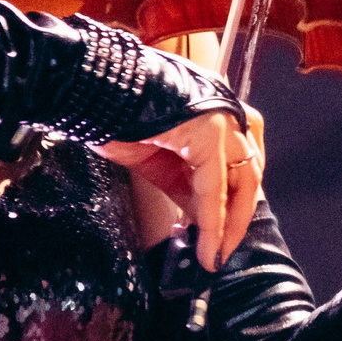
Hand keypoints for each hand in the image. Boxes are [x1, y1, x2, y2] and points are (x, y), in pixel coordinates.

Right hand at [98, 107, 262, 271]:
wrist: (93, 89)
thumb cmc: (115, 113)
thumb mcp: (157, 156)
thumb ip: (183, 180)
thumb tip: (200, 216)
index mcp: (212, 110)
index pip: (236, 160)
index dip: (231, 201)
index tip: (221, 232)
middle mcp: (223, 108)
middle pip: (248, 169)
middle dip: (238, 214)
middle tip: (224, 246)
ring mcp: (219, 116)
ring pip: (243, 177)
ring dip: (232, 220)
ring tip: (218, 250)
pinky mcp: (207, 131)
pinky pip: (214, 186)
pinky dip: (213, 220)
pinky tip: (208, 244)